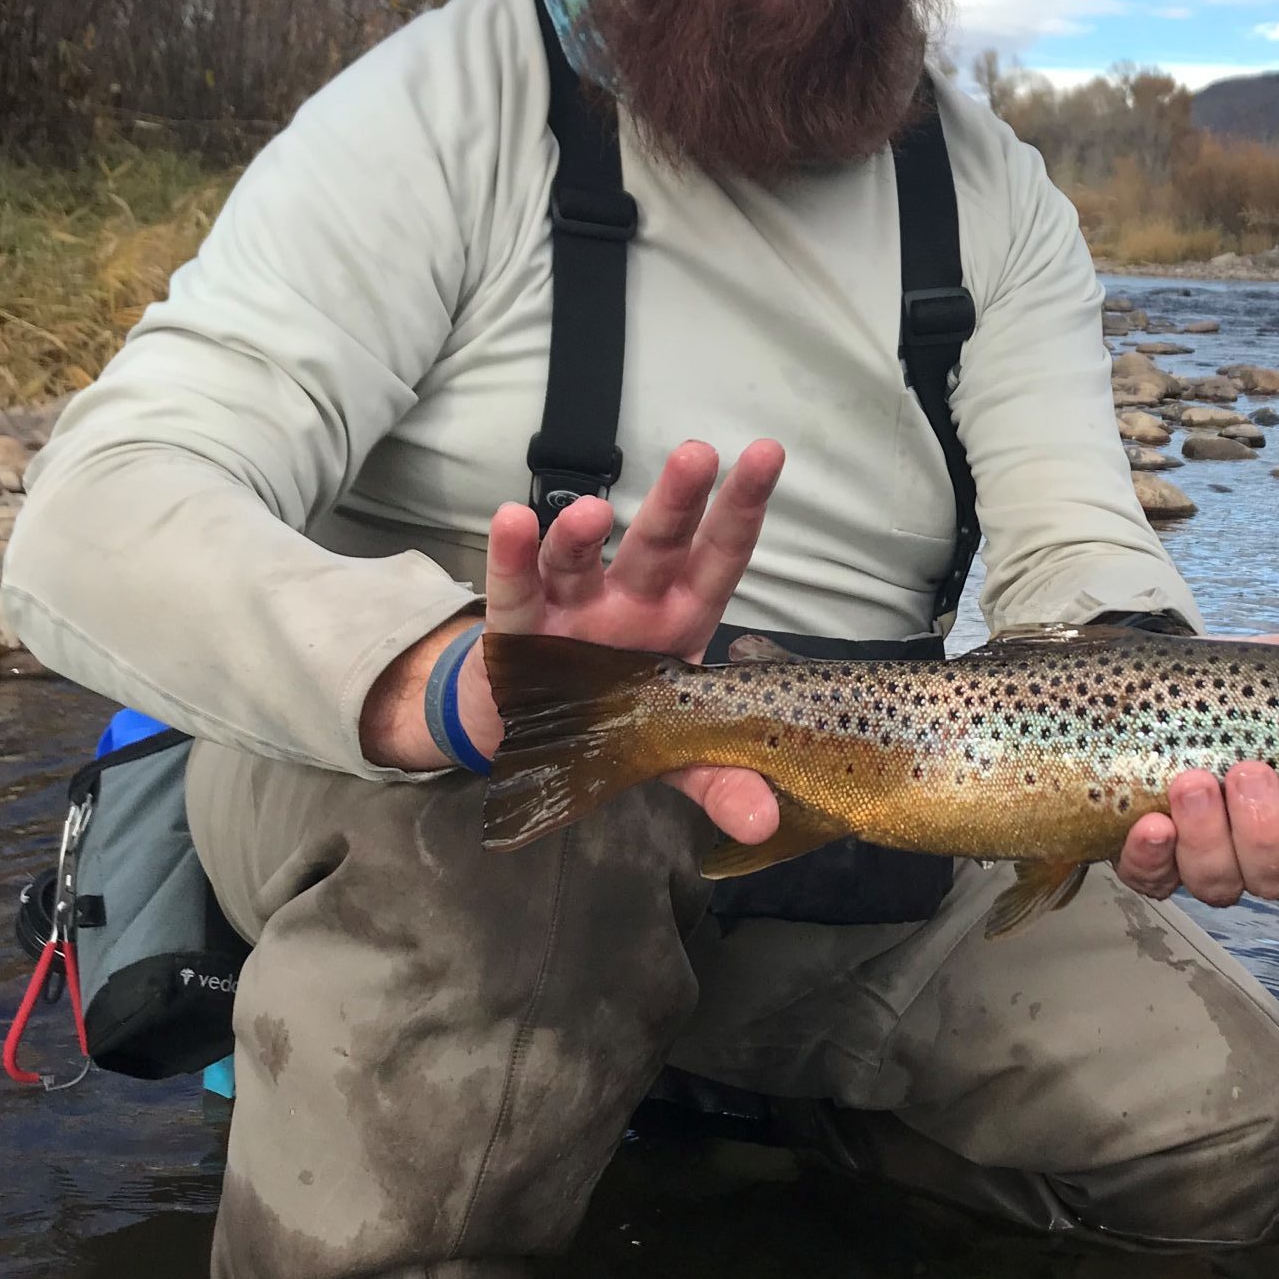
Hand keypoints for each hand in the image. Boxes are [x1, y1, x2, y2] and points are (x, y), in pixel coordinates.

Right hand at [459, 438, 785, 842]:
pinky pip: (514, 588)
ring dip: (583, 535)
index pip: (719, 559)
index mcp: (680, 620)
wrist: (535, 735)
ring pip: (581, 558)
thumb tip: (762, 823)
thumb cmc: (618, 721)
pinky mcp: (516, 625)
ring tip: (591, 514)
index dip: (742, 509)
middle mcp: (631, 600)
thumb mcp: (674, 756)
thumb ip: (719, 782)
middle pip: (658, 544)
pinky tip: (511, 522)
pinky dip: (512, 555)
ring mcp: (573, 605)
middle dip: (677, 500)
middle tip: (697, 456)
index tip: (767, 455)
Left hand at [1114, 603, 1278, 908]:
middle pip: (1277, 878)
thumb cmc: (1231, 690)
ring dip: (1205, 839)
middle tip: (1246, 772)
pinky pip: (1152, 879)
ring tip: (1190, 783)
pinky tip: (1149, 825)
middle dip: (1261, 833)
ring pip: (1218, 883)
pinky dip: (1151, 859)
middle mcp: (1262, 851)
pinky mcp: (1149, 862)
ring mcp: (1205, 860)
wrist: (1151, 687)